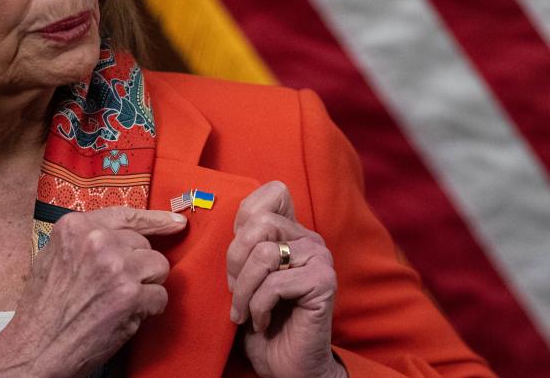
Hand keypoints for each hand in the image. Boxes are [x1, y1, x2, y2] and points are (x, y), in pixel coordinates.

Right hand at [0, 207, 186, 376]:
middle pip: (144, 244)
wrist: (36, 349)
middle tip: (114, 288)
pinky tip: (124, 317)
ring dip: (146, 286)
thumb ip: (87, 241)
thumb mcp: (55, 257)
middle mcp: (97, 240)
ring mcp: (116, 266)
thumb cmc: (43, 309)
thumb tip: (123, 238)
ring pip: (158, 266)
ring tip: (120, 302)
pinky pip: (160, 296)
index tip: (176, 222)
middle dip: (137, 266)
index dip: (156, 220)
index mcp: (76, 227)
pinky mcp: (130, 295)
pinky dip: (149, 310)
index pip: (127, 215)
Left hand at [227, 182, 345, 377]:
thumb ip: (244, 242)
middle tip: (236, 292)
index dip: (243, 223)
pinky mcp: (324, 282)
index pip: (272, 194)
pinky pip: (276, 283)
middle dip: (236, 262)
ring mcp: (320, 258)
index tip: (237, 262)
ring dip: (245, 290)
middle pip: (259, 225)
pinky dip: (259, 307)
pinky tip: (262, 322)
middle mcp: (310, 239)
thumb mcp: (243, 275)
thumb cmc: (262, 319)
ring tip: (245, 311)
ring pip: (265, 254)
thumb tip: (230, 216)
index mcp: (292, 231)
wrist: (285, 365)